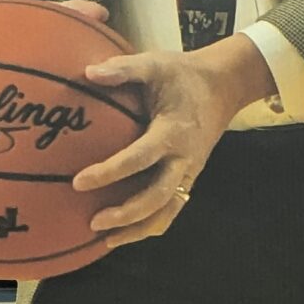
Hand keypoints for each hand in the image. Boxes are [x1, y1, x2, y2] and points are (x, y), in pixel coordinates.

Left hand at [73, 36, 274, 249]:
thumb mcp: (155, 64)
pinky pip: (172, 209)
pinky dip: (150, 225)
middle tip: (93, 221)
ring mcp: (189, 172)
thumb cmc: (184, 75)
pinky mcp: (188, 178)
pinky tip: (124, 233)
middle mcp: (184, 159)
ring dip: (139, 228)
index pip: (140, 158)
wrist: (225, 85)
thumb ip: (124, 69)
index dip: (110, 172)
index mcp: (173, 132)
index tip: (78, 182)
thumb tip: (88, 72)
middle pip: (158, 197)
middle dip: (127, 213)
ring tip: (107, 239)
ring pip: (168, 211)